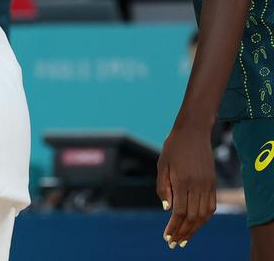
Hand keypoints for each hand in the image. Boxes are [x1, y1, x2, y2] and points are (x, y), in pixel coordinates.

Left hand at [157, 123, 216, 247]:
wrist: (194, 132)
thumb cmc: (173, 147)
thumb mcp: (162, 165)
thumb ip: (164, 188)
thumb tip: (167, 209)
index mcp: (182, 181)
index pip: (180, 212)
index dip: (174, 227)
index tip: (167, 237)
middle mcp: (198, 185)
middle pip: (192, 217)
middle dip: (183, 232)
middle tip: (174, 243)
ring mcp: (208, 185)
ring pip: (203, 215)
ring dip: (194, 229)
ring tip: (184, 238)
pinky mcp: (213, 184)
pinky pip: (211, 206)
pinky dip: (204, 219)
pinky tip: (195, 224)